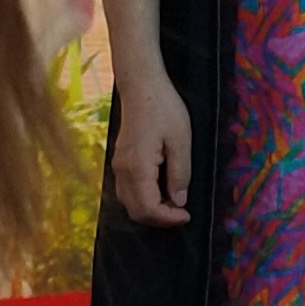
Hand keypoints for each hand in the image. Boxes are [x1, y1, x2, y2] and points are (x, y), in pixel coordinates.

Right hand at [108, 68, 192, 227]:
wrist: (141, 86)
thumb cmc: (164, 108)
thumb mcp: (181, 140)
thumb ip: (180, 174)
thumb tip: (178, 201)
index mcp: (137, 167)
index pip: (148, 209)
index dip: (168, 219)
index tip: (186, 216)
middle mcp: (122, 171)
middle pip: (135, 211)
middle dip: (159, 218)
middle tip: (181, 213)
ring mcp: (118, 166)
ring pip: (129, 203)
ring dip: (150, 209)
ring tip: (174, 202)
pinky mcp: (120, 160)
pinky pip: (127, 190)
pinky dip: (143, 198)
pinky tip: (161, 190)